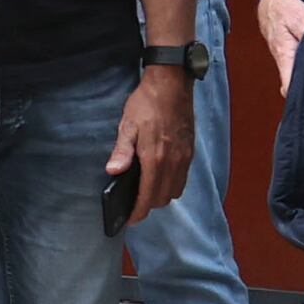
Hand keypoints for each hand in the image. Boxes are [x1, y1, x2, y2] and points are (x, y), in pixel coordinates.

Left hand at [111, 65, 195, 225]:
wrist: (172, 84)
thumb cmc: (146, 103)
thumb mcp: (127, 125)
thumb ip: (122, 151)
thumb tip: (113, 172)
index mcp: (155, 158)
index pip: (148, 196)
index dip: (139, 212)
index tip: (130, 219)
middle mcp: (173, 162)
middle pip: (162, 198)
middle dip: (148, 206)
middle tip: (134, 205)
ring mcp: (184, 158)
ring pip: (175, 191)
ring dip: (161, 196)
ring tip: (146, 193)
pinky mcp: (190, 152)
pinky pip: (183, 179)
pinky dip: (172, 185)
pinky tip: (160, 177)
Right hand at [257, 0, 303, 86]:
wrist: (272, 3)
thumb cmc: (285, 10)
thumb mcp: (301, 19)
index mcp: (284, 55)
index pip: (288, 85)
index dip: (299, 95)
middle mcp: (283, 61)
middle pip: (293, 86)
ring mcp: (285, 60)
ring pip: (296, 77)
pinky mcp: (289, 56)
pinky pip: (297, 68)